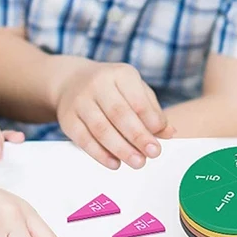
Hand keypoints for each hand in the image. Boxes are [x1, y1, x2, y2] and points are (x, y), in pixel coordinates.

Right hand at [52, 59, 174, 169]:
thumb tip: (169, 132)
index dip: (151, 120)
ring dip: (121, 148)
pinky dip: (100, 154)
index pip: (137, 99)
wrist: (71, 81)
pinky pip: (83, 139)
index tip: (161, 137)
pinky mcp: (67, 119)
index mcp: (120, 74)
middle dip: (138, 136)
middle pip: (119, 114)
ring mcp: (80, 101)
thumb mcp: (135, 90)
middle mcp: (97, 84)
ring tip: (138, 162)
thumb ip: (153, 111)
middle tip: (153, 153)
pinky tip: (115, 163)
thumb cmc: (112, 89)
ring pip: (101, 128)